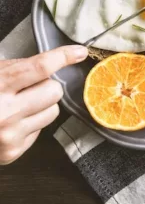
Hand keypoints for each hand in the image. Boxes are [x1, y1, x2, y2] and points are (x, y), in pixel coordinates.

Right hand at [0, 45, 87, 164]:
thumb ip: (14, 69)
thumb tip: (51, 63)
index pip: (40, 67)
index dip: (63, 56)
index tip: (79, 52)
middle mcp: (4, 111)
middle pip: (54, 91)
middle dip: (46, 86)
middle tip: (28, 87)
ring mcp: (9, 134)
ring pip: (53, 111)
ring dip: (42, 105)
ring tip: (18, 105)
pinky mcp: (12, 151)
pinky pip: (41, 130)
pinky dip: (31, 123)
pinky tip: (11, 122)